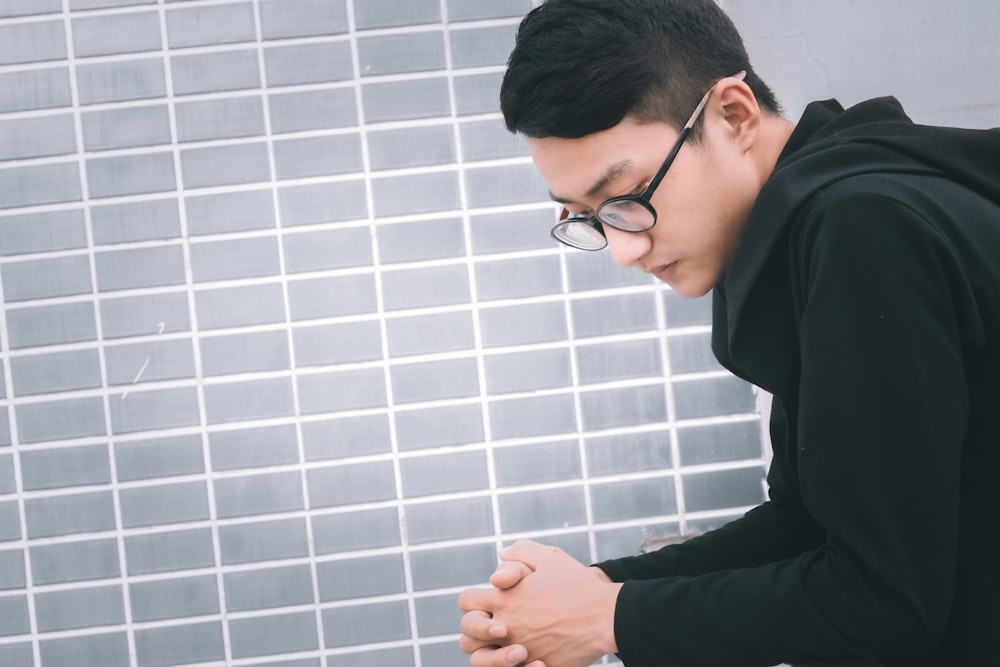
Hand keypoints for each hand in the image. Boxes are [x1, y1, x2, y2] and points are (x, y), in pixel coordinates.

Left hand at [459, 540, 621, 666]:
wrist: (607, 616)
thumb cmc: (578, 585)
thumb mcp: (550, 557)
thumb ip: (521, 552)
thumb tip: (501, 555)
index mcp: (504, 599)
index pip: (466, 601)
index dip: (474, 601)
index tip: (491, 601)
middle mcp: (506, 626)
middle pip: (466, 634)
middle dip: (475, 630)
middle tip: (496, 627)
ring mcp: (519, 650)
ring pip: (480, 661)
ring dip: (488, 655)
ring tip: (509, 647)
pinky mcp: (536, 666)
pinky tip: (528, 658)